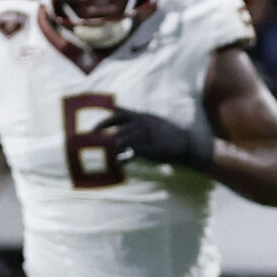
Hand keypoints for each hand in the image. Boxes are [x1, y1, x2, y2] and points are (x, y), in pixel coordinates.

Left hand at [99, 107, 215, 171]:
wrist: (185, 143)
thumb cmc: (168, 133)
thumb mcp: (153, 120)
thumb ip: (139, 120)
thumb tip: (123, 117)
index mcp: (141, 116)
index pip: (118, 114)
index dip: (104, 119)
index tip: (93, 127)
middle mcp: (141, 124)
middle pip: (115, 126)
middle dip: (101, 131)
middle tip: (91, 137)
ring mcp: (145, 137)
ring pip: (121, 140)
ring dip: (111, 147)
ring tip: (106, 153)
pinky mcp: (149, 149)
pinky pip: (131, 154)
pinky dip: (123, 159)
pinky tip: (118, 162)